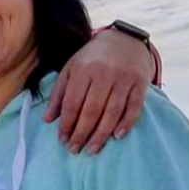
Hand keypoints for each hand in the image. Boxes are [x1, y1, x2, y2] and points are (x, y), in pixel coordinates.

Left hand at [44, 28, 154, 154]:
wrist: (124, 40)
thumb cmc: (91, 59)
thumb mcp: (70, 70)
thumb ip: (58, 94)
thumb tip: (47, 120)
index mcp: (83, 71)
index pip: (72, 103)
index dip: (66, 124)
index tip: (62, 140)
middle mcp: (104, 74)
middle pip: (91, 111)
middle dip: (81, 133)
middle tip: (74, 149)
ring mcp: (124, 78)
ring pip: (112, 112)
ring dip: (101, 134)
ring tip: (91, 149)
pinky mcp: (141, 82)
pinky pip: (134, 107)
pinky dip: (126, 123)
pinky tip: (116, 136)